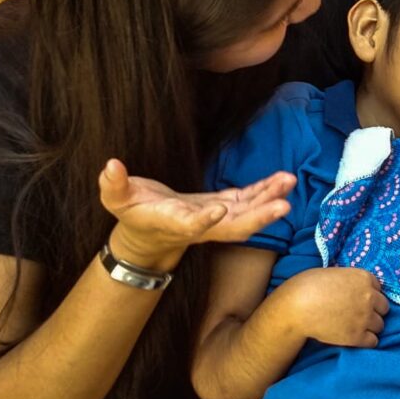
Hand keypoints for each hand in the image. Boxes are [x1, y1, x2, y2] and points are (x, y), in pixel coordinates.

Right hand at [100, 159, 294, 266]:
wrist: (149, 233)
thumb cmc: (132, 213)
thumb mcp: (116, 199)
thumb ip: (113, 184)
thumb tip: (110, 165)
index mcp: (175, 223)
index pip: (191, 224)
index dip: (205, 219)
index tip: (219, 209)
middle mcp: (202, 225)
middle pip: (234, 227)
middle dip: (258, 217)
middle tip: (283, 206)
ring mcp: (217, 218)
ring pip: (248, 213)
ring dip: (269, 199)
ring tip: (289, 182)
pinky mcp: (226, 206)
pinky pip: (250, 200)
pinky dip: (266, 190)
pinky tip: (284, 179)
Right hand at [279, 267, 389, 347]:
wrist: (298, 306)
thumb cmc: (309, 286)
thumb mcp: (334, 274)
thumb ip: (349, 281)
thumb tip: (352, 288)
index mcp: (363, 278)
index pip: (378, 289)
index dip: (369, 295)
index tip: (358, 300)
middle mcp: (369, 296)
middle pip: (384, 308)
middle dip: (373, 311)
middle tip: (359, 315)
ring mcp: (365, 317)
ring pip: (380, 325)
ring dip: (370, 326)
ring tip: (356, 327)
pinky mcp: (357, 336)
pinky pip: (373, 341)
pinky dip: (366, 341)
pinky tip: (355, 338)